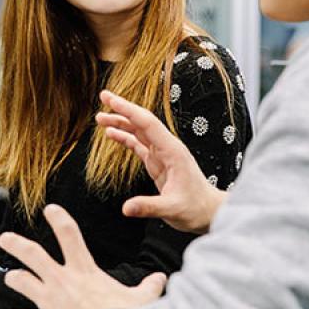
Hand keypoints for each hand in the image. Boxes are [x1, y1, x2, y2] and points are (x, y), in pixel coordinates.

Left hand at [0, 204, 165, 308]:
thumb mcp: (141, 298)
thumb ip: (148, 287)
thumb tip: (159, 279)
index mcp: (84, 271)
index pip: (69, 235)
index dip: (58, 218)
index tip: (50, 210)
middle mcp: (62, 281)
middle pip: (32, 254)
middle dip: (16, 243)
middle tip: (5, 238)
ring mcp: (50, 302)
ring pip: (22, 282)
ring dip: (14, 278)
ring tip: (9, 276)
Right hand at [97, 89, 225, 233]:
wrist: (208, 212)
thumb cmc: (195, 209)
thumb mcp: (172, 209)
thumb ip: (148, 207)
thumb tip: (126, 208)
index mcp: (172, 151)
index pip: (148, 123)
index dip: (128, 110)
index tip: (111, 100)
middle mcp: (167, 147)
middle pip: (142, 122)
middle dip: (122, 108)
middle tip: (103, 96)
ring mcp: (162, 154)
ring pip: (139, 131)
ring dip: (121, 122)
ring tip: (100, 117)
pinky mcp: (158, 162)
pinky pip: (139, 144)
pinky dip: (125, 137)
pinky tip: (112, 134)